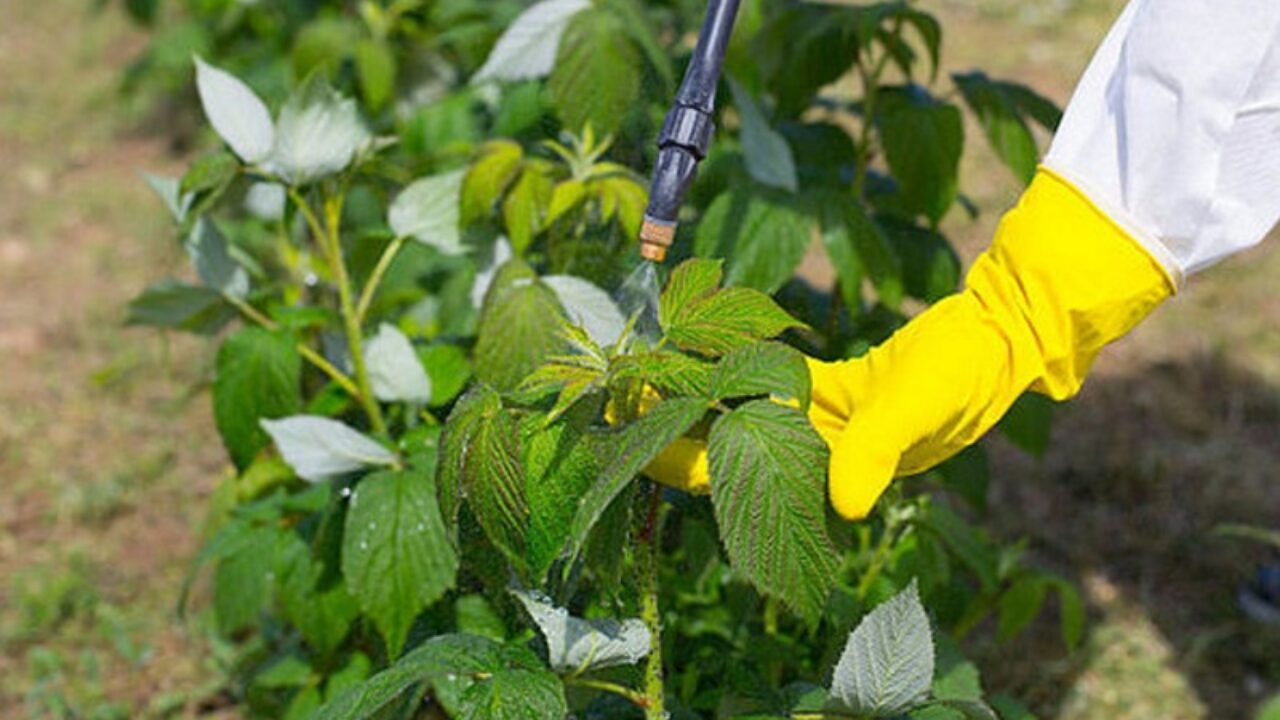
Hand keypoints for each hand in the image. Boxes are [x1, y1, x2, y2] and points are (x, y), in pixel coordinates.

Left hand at [647, 169, 1172, 519]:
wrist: (999, 335)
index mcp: (832, 473)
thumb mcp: (917, 413)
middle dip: (670, 429)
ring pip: (741, 415)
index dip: (681, 466)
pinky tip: (699, 346)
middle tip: (616, 399)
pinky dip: (738, 364)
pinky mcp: (832, 389)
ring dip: (696, 396)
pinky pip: (771, 380)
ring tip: (643, 372)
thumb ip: (875, 454)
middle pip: (725, 449)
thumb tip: (844, 507)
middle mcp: (818, 456)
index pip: (737, 479)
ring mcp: (822, 424)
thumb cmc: (964, 378)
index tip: (631, 445)